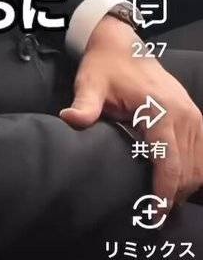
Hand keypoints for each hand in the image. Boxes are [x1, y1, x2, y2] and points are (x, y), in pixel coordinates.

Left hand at [60, 15, 202, 211]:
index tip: (152, 216)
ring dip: (184, 187)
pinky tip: (176, 184)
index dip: (162, 194)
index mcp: (159, 109)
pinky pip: (202, 152)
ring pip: (198, 165)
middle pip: (187, 170)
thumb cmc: (105, 66)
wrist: (122, 43)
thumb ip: (84, 106)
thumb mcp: (90, 84)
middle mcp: (182, 113)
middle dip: (172, 197)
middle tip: (152, 216)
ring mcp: (193, 114)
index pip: (168, 162)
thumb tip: (70, 120)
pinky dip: (193, 172)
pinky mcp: (194, 116)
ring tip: (162, 204)